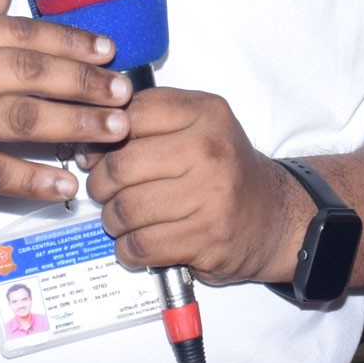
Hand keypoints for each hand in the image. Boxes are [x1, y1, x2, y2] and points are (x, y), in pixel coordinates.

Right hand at [0, 0, 127, 214]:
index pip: (18, 31)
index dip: (69, 40)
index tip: (108, 51)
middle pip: (30, 71)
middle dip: (85, 82)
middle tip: (123, 95)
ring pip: (20, 118)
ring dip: (74, 126)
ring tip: (111, 135)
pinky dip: (33, 178)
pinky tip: (63, 185)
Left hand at [88, 88, 307, 285]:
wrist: (274, 215)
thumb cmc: (225, 170)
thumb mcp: (199, 126)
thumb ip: (150, 122)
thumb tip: (88, 144)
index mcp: (205, 113)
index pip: (129, 116)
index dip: (101, 139)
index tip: (96, 154)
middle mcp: (209, 149)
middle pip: (120, 166)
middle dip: (101, 185)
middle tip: (105, 192)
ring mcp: (210, 196)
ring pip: (126, 210)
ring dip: (112, 221)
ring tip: (121, 219)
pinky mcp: (206, 238)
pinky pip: (141, 246)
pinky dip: (127, 249)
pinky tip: (136, 243)